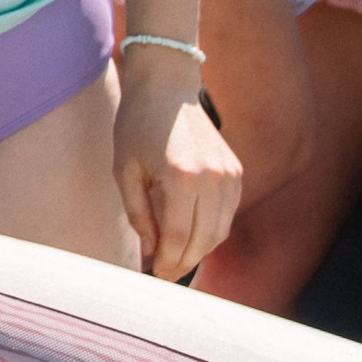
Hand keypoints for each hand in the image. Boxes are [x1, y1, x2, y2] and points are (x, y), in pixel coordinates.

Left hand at [113, 58, 241, 279]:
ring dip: (198, 250)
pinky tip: (190, 233)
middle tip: (163, 273)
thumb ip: (139, 216)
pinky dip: (210, 230)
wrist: (167, 85)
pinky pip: (227, 214)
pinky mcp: (236, 171)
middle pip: (203, 240)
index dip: (166, 262)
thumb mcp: (125, 170)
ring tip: (174, 257)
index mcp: (182, 178)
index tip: (154, 276)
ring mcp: (229, 175)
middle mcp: (212, 178)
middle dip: (182, 263)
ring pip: (219, 232)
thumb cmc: (137, 125)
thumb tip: (151, 256)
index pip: (178, 237)